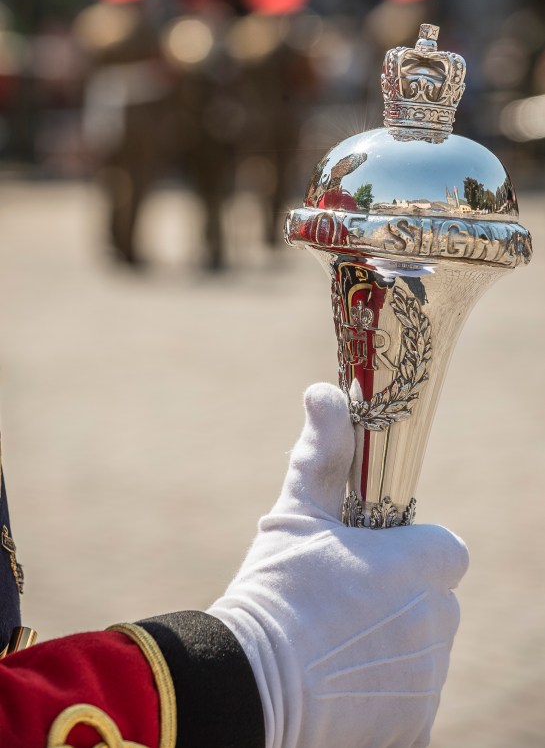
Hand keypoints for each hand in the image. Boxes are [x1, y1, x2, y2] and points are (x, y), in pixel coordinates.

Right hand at [208, 383, 468, 747]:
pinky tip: (341, 682)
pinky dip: (385, 692)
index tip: (375, 559)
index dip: (413, 554)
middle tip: (344, 603)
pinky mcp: (415, 724)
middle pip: (434, 602)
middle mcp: (437, 622)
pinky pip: (412, 698)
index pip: (446, 552)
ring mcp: (427, 677)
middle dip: (400, 600)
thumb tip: (325, 390)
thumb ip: (323, 451)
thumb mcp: (296, 512)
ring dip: (391, 645)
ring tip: (334, 644)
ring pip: (423, 650)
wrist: (247, 680)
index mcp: (420, 566)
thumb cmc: (275, 587)